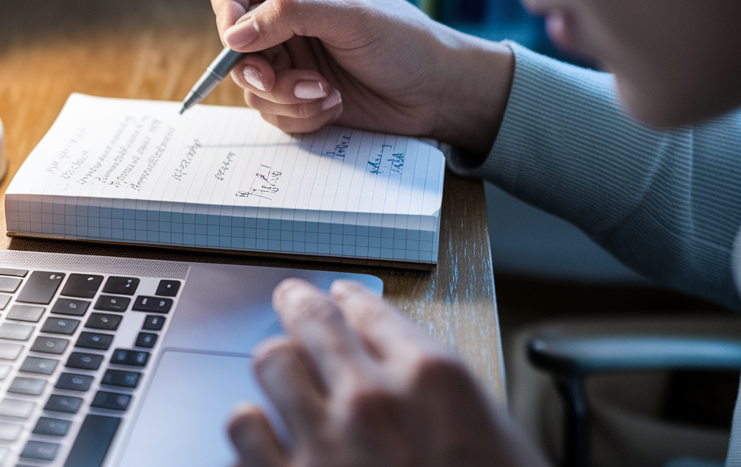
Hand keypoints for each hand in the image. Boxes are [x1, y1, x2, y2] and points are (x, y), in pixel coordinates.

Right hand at [205, 0, 513, 155]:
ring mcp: (288, 58)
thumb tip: (234, 34)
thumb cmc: (405, 41)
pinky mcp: (297, 94)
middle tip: (285, 82)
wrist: (438, 92)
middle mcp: (283, 18)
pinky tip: (334, 105)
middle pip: (232, 44)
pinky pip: (271, 110)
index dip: (225, 11)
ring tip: (327, 94)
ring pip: (250, 84)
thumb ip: (290, 16)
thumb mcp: (351, 18)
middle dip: (259, 70)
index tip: (239, 41)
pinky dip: (298, 114)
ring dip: (285, 97)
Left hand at [227, 279, 546, 466]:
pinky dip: (250, 423)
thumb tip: (409, 367)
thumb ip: (448, 396)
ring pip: (271, 362)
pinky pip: (242, 427)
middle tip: (290, 298)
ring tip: (277, 366)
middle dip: (299, 304)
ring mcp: (322, 442)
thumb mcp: (498, 441)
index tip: (342, 298)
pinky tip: (261, 428)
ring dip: (276, 363)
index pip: (372, 311)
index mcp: (431, 379)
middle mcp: (371, 399)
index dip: (351, 300)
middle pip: (313, 321)